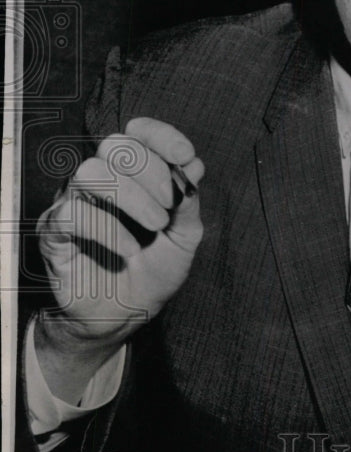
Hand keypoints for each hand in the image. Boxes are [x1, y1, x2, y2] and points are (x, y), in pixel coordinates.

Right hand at [36, 117, 204, 400]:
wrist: (124, 317)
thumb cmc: (153, 272)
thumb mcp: (184, 237)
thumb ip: (188, 201)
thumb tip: (194, 164)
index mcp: (129, 176)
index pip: (135, 134)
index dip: (161, 135)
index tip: (185, 156)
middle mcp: (99, 183)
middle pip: (112, 144)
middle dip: (149, 170)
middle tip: (168, 207)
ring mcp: (73, 204)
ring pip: (89, 171)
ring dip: (130, 196)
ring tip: (154, 227)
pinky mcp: (54, 233)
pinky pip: (71, 213)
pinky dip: (107, 230)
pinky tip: (129, 252)